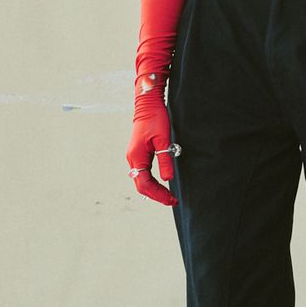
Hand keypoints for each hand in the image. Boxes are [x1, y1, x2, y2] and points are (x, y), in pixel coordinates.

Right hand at [127, 79, 177, 205]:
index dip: (158, 194)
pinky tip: (162, 185)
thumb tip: (168, 179)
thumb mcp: (164, 140)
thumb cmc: (156, 119)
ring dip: (155, 190)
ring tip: (169, 196)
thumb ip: (165, 160)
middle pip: (142, 185)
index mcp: (137, 157)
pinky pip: (143, 174)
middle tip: (173, 201)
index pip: (145, 184)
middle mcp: (132, 159)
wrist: (147, 105)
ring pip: (142, 180)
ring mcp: (134, 157)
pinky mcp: (138, 154)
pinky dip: (152, 182)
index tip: (171, 200)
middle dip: (157, 195)